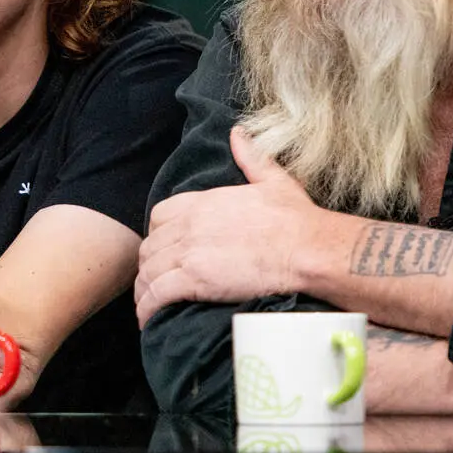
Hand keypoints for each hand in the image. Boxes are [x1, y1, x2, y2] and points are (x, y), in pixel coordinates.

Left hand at [136, 128, 328, 324]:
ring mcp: (189, 252)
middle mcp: (190, 225)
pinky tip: (148, 319)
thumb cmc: (296, 220)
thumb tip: (238, 133)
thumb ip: (250, 157)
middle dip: (148, 266)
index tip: (164, 250)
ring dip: (144, 290)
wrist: (308, 249)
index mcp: (204, 202)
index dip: (157, 235)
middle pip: (149, 247)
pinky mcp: (194, 280)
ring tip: (148, 305)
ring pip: (148, 272)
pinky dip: (147, 308)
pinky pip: (156, 295)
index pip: (159, 216)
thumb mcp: (272, 179)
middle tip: (154, 283)